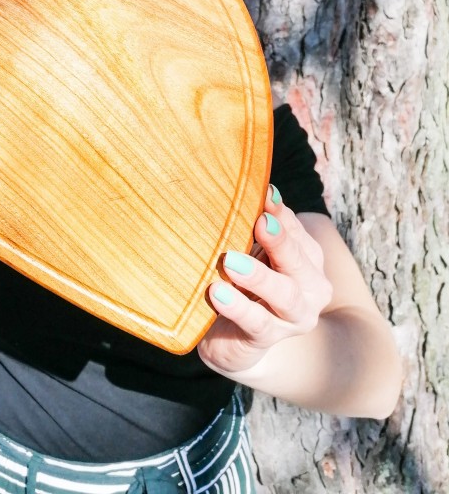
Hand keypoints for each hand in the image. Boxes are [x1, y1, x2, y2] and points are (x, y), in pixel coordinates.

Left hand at [197, 185, 333, 375]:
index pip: (297, 232)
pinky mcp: (268, 339)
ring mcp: (293, 318)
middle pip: (299, 261)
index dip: (281, 213)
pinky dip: (238, 307)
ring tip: (231, 262)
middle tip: (259, 224)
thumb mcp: (252, 252)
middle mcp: (310, 289)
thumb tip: (252, 188)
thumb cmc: (243, 284)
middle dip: (280, 241)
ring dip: (259, 277)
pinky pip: (257, 323)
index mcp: (308, 260)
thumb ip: (255, 225)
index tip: (265, 193)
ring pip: (285, 295)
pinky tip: (217, 293)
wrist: (232, 338)